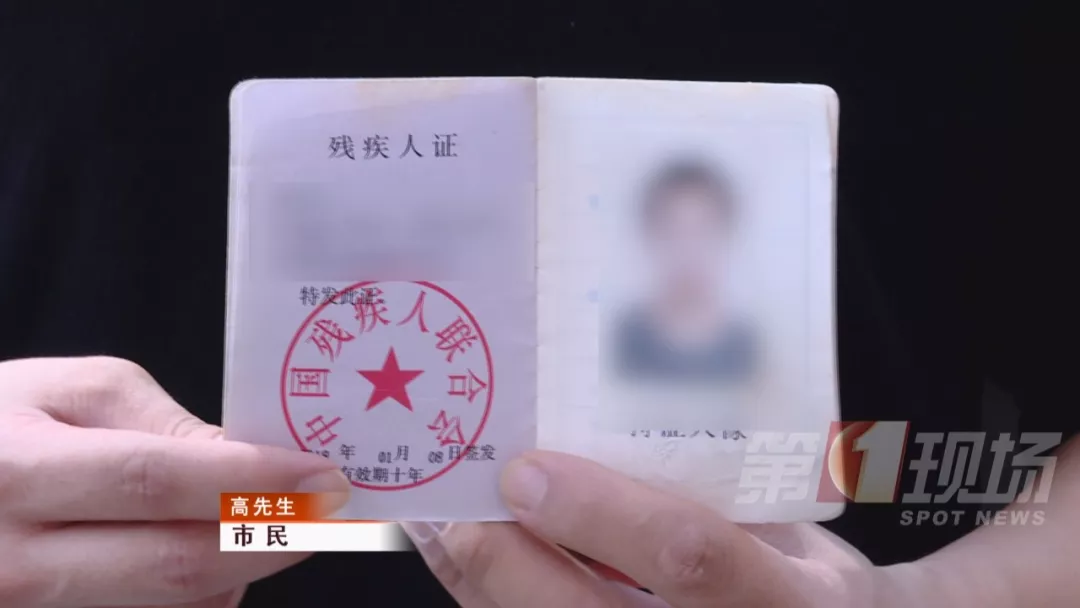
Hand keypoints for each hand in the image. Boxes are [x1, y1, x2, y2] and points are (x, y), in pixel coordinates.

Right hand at [0, 357, 349, 607]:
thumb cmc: (6, 425)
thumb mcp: (74, 392)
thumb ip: (164, 426)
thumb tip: (249, 463)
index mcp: (20, 473)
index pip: (153, 481)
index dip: (250, 481)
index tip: (323, 477)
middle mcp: (16, 560)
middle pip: (170, 565)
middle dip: (270, 540)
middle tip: (331, 513)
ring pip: (170, 606)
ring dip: (239, 568)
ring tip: (269, 522)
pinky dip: (201, 592)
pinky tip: (212, 552)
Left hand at [403, 450, 938, 607]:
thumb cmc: (815, 581)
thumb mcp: (792, 526)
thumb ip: (719, 480)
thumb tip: (631, 386)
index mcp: (785, 595)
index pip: (690, 555)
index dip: (603, 515)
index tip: (530, 470)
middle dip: (508, 565)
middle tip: (453, 503)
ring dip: (480, 586)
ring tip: (435, 526)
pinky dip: (491, 602)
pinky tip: (463, 563)